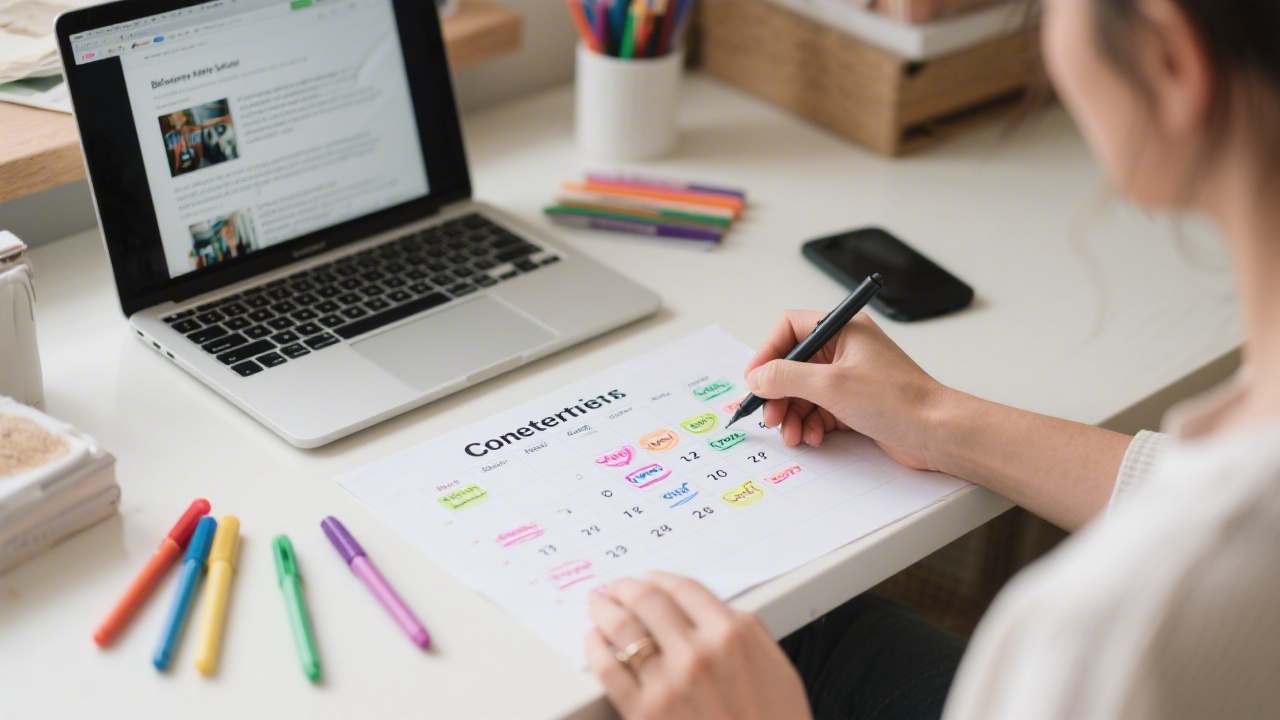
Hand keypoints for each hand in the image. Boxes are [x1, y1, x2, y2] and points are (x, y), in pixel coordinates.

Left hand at [585, 573, 810, 719]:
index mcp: (731, 635)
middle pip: (648, 601)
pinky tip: (593, 641)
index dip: (661, 578)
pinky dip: (595, 648)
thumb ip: (746, 631)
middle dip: (626, 588)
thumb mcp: (777, 668)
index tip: (650, 578)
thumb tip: (716, 609)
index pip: (684, 589)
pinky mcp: (644, 712)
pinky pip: (609, 669)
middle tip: (615, 587)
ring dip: (604, 610)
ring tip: (598, 606)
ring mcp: (668, 683)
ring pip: (622, 628)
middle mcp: (697, 653)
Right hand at [743, 311, 949, 469]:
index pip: (790, 329)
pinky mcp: (855, 403)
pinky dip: (810, 424)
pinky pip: (819, 410)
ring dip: (792, 414)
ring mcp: (850, 377)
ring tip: (793, 434)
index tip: (755, 381)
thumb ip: (787, 377)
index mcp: (843, 329)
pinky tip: (813, 437)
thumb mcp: (831, 385)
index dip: (767, 354)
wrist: (937, 433)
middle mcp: (845, 349)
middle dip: (778, 393)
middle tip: (770, 415)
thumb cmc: (899, 401)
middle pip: (793, 365)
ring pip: (803, 391)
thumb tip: (757, 377)